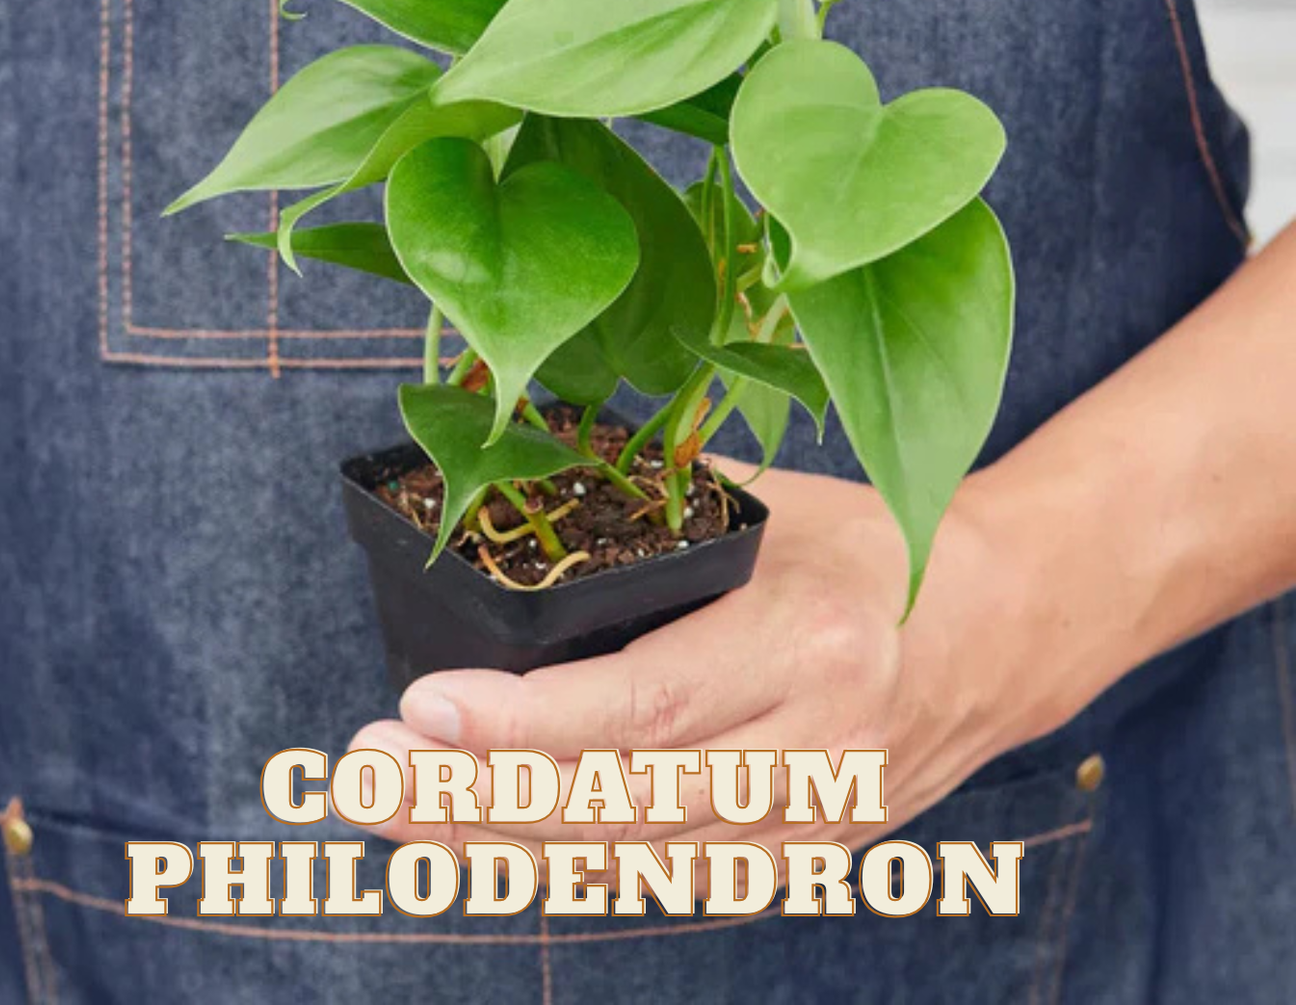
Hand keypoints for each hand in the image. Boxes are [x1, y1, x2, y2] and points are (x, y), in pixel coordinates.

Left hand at [348, 459, 1051, 878]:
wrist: (1004, 624)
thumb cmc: (878, 546)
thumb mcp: (783, 504)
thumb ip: (664, 509)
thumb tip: (532, 490)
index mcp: (811, 641)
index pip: (649, 701)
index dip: (528, 722)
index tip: (422, 708)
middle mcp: (818, 745)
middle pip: (625, 802)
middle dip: (479, 796)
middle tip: (367, 775)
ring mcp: (817, 817)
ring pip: (639, 861)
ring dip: (507, 845)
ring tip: (401, 815)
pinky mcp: (810, 852)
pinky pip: (675, 881)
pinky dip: (579, 870)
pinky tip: (494, 849)